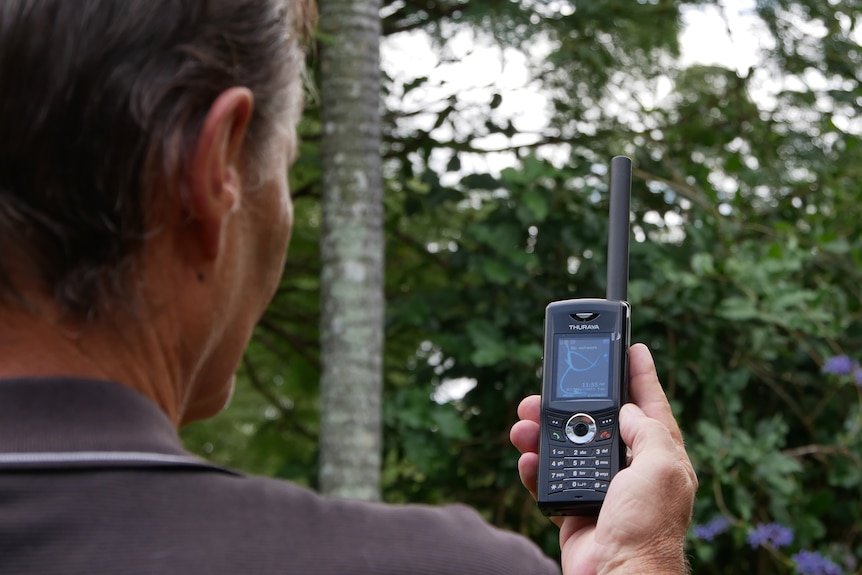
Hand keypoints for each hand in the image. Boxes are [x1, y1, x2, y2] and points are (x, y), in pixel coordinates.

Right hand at [510, 343, 696, 574]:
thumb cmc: (647, 527)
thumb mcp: (661, 468)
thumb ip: (647, 431)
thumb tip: (628, 412)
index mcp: (659, 457)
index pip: (650, 406)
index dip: (641, 375)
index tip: (633, 347)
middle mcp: (630, 468)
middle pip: (599, 420)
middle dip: (572, 401)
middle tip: (549, 385)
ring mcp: (601, 486)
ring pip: (568, 444)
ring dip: (543, 430)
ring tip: (525, 422)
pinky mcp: (574, 504)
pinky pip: (549, 475)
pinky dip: (534, 465)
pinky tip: (527, 457)